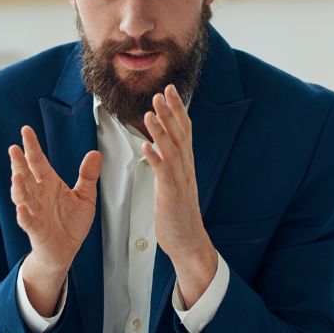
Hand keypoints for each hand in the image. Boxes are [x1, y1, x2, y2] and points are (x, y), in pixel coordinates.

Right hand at [9, 126, 101, 312]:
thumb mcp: (85, 197)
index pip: (38, 161)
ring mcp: (34, 211)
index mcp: (49, 183)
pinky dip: (24, 215)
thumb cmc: (71, 223)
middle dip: (19, 163)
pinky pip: (28, 221)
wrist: (65, 250)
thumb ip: (87, 176)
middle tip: (14, 148)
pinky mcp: (35, 229)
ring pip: (23, 196)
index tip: (26, 131)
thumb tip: (95, 153)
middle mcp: (38, 195)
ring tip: (16, 176)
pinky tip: (21, 209)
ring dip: (18, 187)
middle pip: (25, 175)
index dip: (32, 147)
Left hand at [142, 85, 217, 306]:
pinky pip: (162, 173)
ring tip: (150, 112)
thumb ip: (171, 163)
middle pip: (179, 135)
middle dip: (170, 112)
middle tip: (161, 92)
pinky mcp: (171, 194)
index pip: (183, 131)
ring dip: (161, 130)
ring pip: (171, 150)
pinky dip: (155, 158)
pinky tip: (145, 146)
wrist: (188, 241)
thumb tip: (162, 145)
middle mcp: (185, 168)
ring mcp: (179, 181)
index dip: (176, 110)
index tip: (169, 91)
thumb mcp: (175, 182)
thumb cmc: (178, 213)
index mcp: (186, 164)